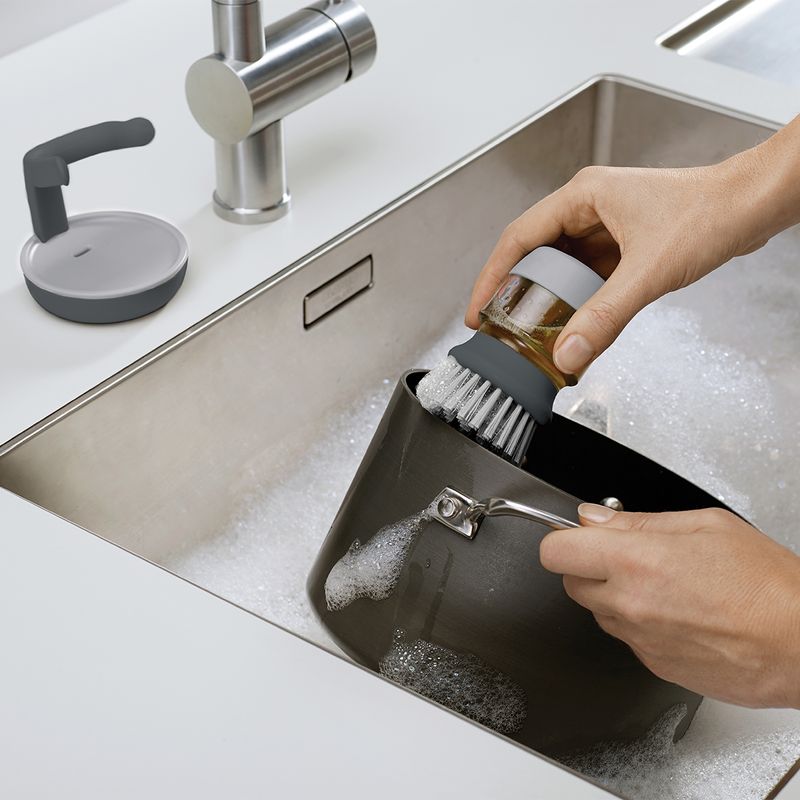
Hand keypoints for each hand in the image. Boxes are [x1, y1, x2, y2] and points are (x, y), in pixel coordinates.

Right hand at [466, 153, 779, 374]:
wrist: (754, 205)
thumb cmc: (710, 212)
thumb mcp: (647, 272)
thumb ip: (604, 317)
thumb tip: (568, 353)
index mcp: (582, 196)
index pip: (517, 238)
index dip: (491, 277)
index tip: (477, 311)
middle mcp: (589, 207)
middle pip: (533, 254)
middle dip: (515, 293)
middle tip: (501, 327)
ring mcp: (606, 226)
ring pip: (560, 267)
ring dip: (547, 299)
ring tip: (532, 331)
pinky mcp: (622, 244)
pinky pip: (586, 276)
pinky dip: (576, 301)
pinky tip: (573, 324)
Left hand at [539, 503, 799, 707]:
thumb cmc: (767, 585)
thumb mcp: (704, 525)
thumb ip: (638, 521)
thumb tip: (595, 517)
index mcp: (635, 562)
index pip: (555, 552)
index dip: (563, 539)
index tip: (577, 535)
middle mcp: (629, 604)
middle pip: (570, 583)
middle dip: (588, 565)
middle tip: (624, 554)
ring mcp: (640, 640)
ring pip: (599, 611)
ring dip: (614, 594)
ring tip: (663, 583)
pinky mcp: (654, 665)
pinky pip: (628, 636)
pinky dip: (639, 622)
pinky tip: (677, 610)